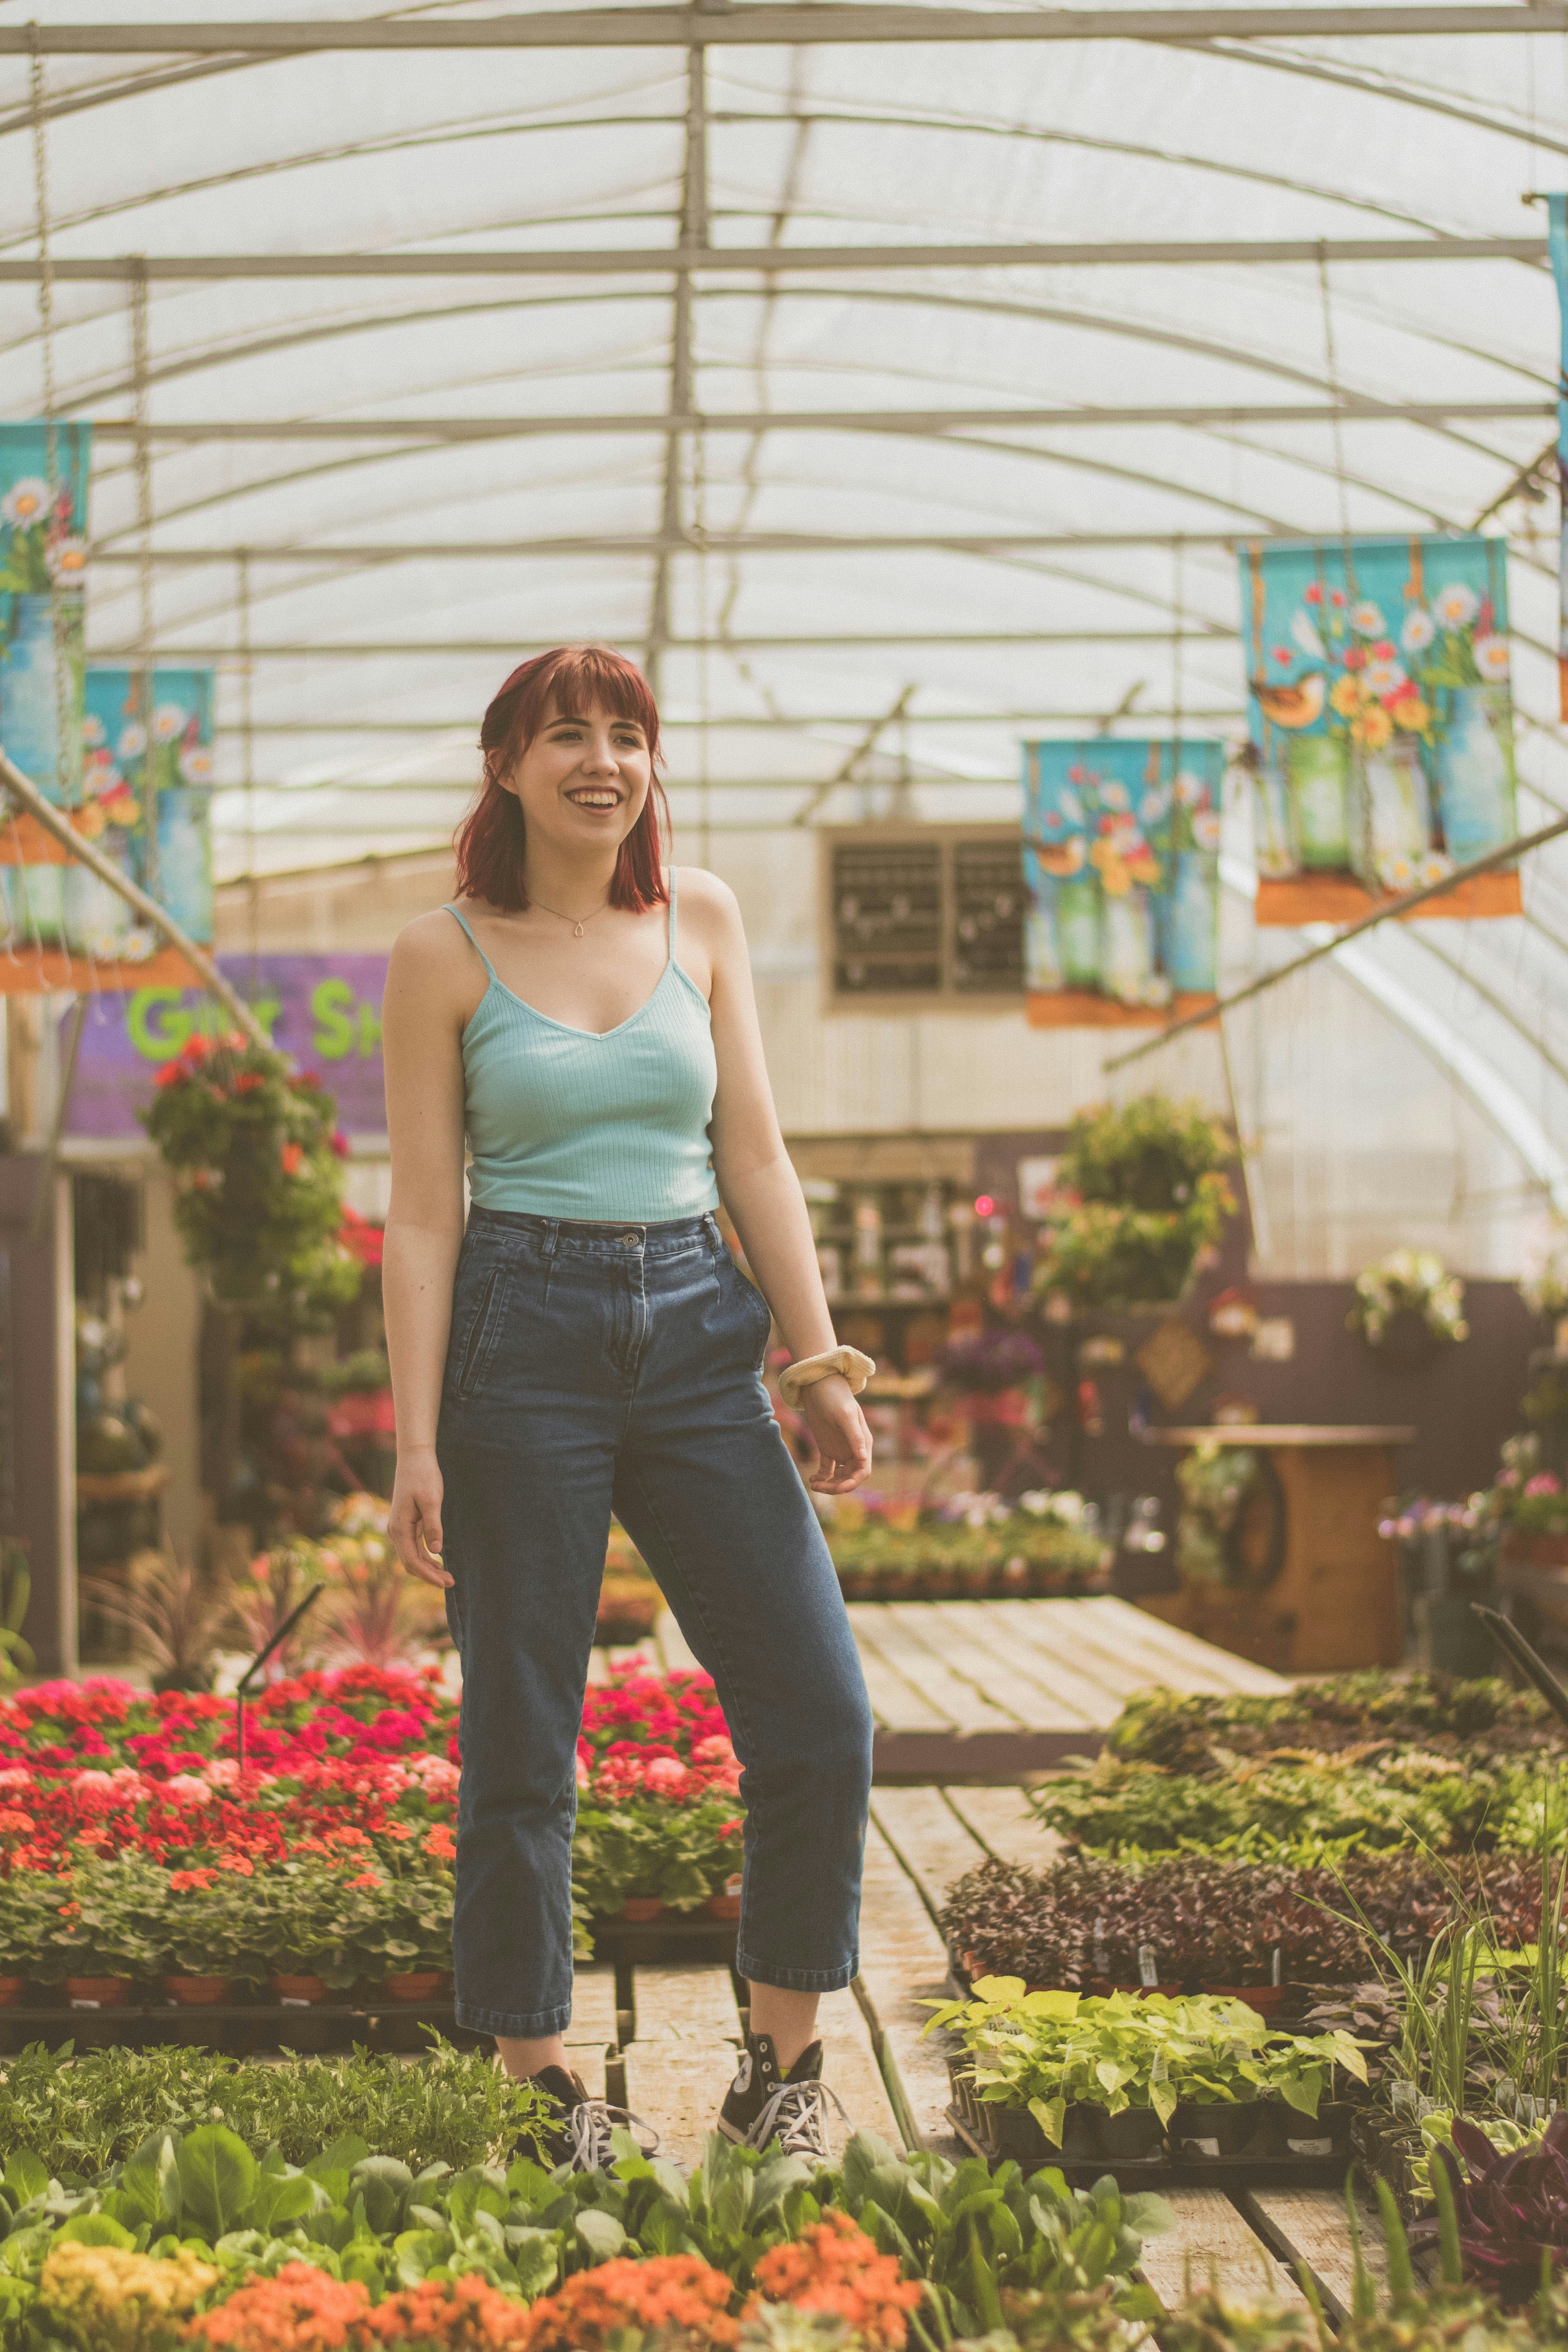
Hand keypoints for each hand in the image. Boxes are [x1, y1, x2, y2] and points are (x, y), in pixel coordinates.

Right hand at [390, 1446, 451, 1587]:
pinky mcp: (406, 1524)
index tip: (445, 1583)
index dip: (428, 1575)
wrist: (414, 1458)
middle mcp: (396, 1531)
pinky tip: (439, 1562)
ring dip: (429, 1568)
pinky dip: (426, 1557)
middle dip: (430, 1575)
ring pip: (413, 1556)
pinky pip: (414, 1547)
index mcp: (399, 1528)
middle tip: (451, 1583)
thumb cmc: (423, 1476)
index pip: (412, 1561)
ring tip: (448, 1577)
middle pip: (411, 1563)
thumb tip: (437, 1550)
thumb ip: (433, 1525)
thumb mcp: (431, 1500)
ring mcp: (400, 1529)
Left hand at [799, 1374, 872, 1493]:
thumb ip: (855, 1437)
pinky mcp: (827, 1448)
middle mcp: (854, 1449)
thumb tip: (863, 1459)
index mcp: (863, 1443)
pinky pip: (827, 1469)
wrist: (818, 1385)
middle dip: (838, 1486)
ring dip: (829, 1484)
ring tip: (814, 1485)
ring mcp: (840, 1449)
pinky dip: (821, 1477)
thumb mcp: (845, 1416)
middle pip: (850, 1477)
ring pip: (838, 1476)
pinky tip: (812, 1479)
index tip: (838, 1488)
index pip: (863, 1471)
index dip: (853, 1482)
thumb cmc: (835, 1397)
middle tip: (819, 1487)